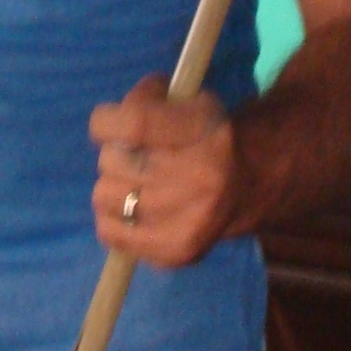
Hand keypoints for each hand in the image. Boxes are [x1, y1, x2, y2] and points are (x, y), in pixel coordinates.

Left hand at [91, 75, 240, 268]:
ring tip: (137, 183)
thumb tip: (112, 118)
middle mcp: (200, 178)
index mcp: (203, 130)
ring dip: (113, 185)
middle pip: (112, 161)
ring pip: (104, 196)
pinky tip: (133, 209)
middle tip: (135, 155)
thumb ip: (147, 99)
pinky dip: (112, 217)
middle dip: (115, 153)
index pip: (133, 124)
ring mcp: (188, 220)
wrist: (246, 182)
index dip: (107, 121)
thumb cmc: (204, 134)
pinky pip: (110, 232)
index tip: (108, 122)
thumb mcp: (187, 99)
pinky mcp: (176, 251)